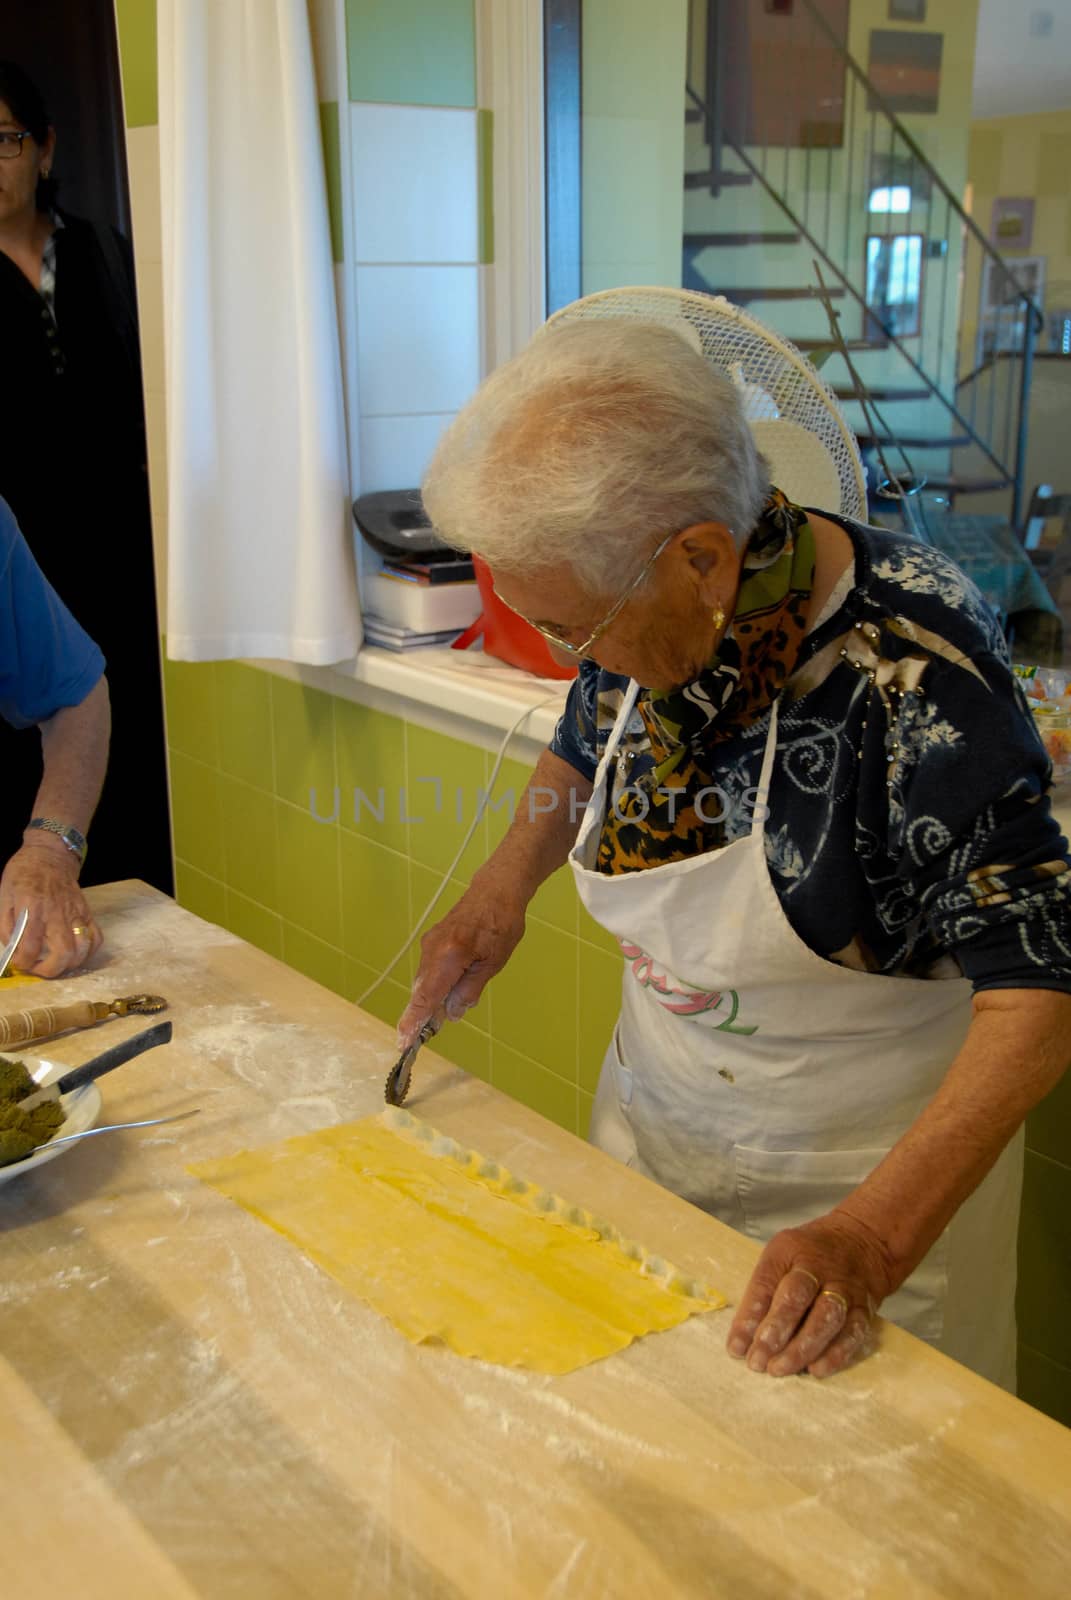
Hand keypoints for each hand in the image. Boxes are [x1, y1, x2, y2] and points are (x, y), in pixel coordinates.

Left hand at [0, 843, 102, 977]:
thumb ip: (6, 924)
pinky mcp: (87, 912)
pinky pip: (96, 937)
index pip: (30, 947)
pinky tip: (75, 953)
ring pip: (82, 949)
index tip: (18, 962)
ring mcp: (76, 913)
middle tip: (38, 968)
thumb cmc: (24, 873)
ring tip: (55, 962)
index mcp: (33, 909)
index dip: (22, 963)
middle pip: (63, 953)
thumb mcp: (4, 895)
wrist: (50, 854)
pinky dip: (88, 951)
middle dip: (49, 970)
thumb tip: (11, 948)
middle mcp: (57, 913)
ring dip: (70, 964)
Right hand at [398, 875, 526, 1046]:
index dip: (413, 1021)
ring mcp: (430, 943)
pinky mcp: (432, 940)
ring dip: (430, 1000)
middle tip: (421, 1038)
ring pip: (425, 981)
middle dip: (420, 1015)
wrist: (495, 890)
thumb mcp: (493, 962)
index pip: (426, 996)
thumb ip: (470, 989)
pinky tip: (447, 993)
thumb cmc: (502, 925)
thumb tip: (452, 1014)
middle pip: (421, 991)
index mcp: (449, 956)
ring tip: (441, 1015)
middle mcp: (433, 950)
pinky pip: (429, 970)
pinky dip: (434, 985)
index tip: (403, 1041)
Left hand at [726, 1210, 896, 1378]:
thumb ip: (764, 1295)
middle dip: (775, 1331)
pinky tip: (816, 1369)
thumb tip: (743, 1341)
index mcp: (788, 1250)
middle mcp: (818, 1266)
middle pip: (796, 1297)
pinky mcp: (864, 1308)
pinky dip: (835, 1354)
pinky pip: (852, 1332)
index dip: (749, 1317)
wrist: (863, 1241)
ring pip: (825, 1317)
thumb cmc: (809, 1256)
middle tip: (758, 1361)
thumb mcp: (781, 1258)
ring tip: (780, 1368)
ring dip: (802, 1347)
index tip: (736, 1347)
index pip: (765, 1282)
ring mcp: (844, 1287)